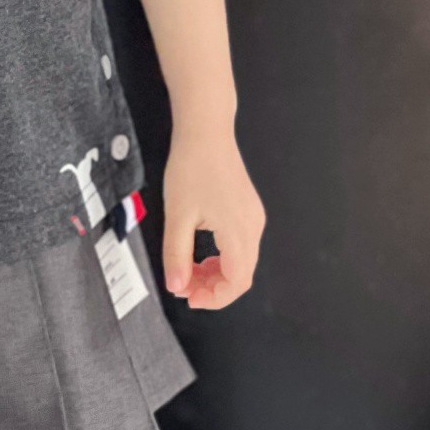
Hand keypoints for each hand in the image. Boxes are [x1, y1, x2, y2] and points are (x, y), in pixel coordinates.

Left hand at [162, 128, 265, 309]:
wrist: (206, 131)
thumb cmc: (192, 166)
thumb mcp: (177, 215)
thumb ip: (177, 255)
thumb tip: (177, 287)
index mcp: (238, 230)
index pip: (238, 282)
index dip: (215, 298)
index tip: (190, 298)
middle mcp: (253, 226)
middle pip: (242, 275)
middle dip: (213, 288)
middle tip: (184, 287)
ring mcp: (253, 217)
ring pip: (242, 261)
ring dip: (217, 273)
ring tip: (189, 271)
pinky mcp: (248, 209)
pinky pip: (241, 245)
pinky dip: (222, 257)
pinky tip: (201, 253)